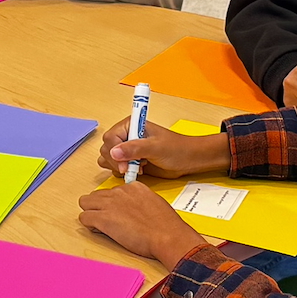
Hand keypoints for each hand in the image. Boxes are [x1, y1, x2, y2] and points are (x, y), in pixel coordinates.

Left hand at [78, 182, 214, 269]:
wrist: (167, 236)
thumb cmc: (166, 226)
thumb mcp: (155, 204)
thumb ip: (140, 202)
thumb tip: (133, 209)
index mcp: (134, 187)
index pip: (113, 191)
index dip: (113, 204)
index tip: (119, 213)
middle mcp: (120, 192)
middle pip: (96, 195)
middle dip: (99, 207)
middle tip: (108, 220)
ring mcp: (110, 204)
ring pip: (85, 202)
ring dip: (91, 213)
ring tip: (102, 225)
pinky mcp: (103, 218)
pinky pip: (84, 217)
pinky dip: (89, 225)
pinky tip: (100, 231)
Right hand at [96, 119, 228, 178]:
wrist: (189, 160)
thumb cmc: (177, 149)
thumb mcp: (156, 148)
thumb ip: (135, 149)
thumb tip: (114, 152)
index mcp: (130, 125)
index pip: (110, 138)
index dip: (114, 152)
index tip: (124, 165)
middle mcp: (127, 136)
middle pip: (107, 149)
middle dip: (116, 161)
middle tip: (130, 168)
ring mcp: (128, 149)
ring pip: (108, 159)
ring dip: (119, 167)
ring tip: (137, 168)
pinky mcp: (131, 160)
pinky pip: (116, 167)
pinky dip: (123, 172)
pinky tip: (139, 171)